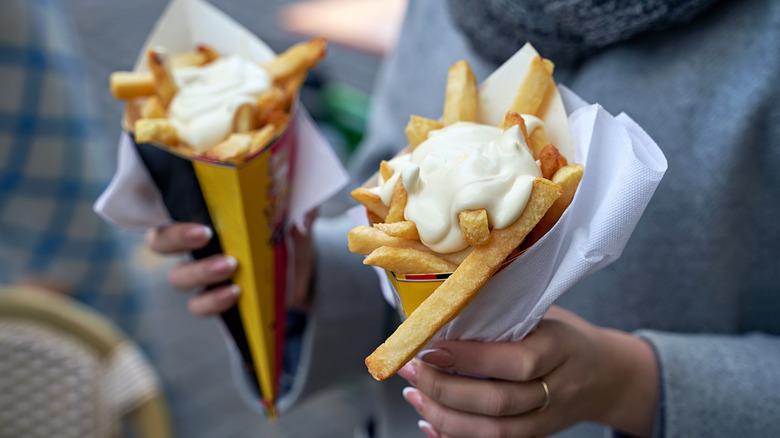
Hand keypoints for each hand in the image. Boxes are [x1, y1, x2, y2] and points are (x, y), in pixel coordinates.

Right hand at [146, 213, 316, 316]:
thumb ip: (299, 212)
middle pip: (160, 241)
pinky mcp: (214, 301)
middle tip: (206, 236)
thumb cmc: (289, 235)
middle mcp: (196, 244)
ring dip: (200, 271)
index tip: (202, 220)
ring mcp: (202, 275)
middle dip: (176, 237)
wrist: (304, 274)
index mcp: (208, 215)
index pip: (171, 207)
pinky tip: (235, 293)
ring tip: (231, 267)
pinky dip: (213, 301)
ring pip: (179, 277)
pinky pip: (199, 305)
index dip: (174, 211)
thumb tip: (300, 219)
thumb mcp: (296, 219)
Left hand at [397, 306, 658, 437]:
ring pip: (494, 432)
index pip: (516, 361)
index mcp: (559, 347)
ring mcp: (547, 419)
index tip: (430, 348)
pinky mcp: (536, 437)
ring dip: (444, 417)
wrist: (606, 375)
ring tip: (414, 394)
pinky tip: (429, 424)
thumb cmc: (563, 336)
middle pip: (498, 402)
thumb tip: (443, 308)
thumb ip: (504, 314)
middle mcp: (556, 388)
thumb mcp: (544, 315)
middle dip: (445, 389)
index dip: (469, 359)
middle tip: (412, 370)